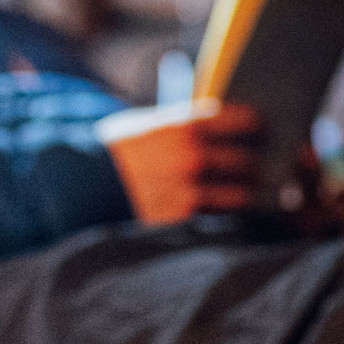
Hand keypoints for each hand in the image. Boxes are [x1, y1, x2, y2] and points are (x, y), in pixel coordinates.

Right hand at [95, 100, 265, 224]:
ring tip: (254, 195)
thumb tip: (233, 133)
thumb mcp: (150, 126)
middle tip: (269, 169)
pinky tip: (230, 215)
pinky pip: (221, 220)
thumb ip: (190, 128)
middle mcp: (190, 157)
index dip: (260, 128)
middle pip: (250, 162)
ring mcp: (187, 192)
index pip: (246, 121)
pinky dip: (230, 218)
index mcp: (184, 126)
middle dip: (261, 167)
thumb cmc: (117, 153)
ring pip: (242, 196)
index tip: (264, 133)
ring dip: (250, 196)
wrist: (75, 185)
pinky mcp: (181, 222)